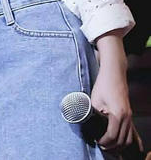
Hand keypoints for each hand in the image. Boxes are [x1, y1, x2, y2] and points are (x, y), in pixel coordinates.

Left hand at [92, 34, 133, 151]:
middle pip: (123, 140)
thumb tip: (89, 124)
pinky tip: (128, 146)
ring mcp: (130, 116)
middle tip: (102, 147)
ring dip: (120, 145)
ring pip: (129, 138)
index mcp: (118, 114)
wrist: (114, 74)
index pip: (113, 136)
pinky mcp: (129, 114)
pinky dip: (130, 140)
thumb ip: (93, 113)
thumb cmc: (104, 85)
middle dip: (113, 147)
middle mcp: (127, 117)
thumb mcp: (95, 100)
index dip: (104, 142)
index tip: (97, 142)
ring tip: (110, 147)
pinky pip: (133, 132)